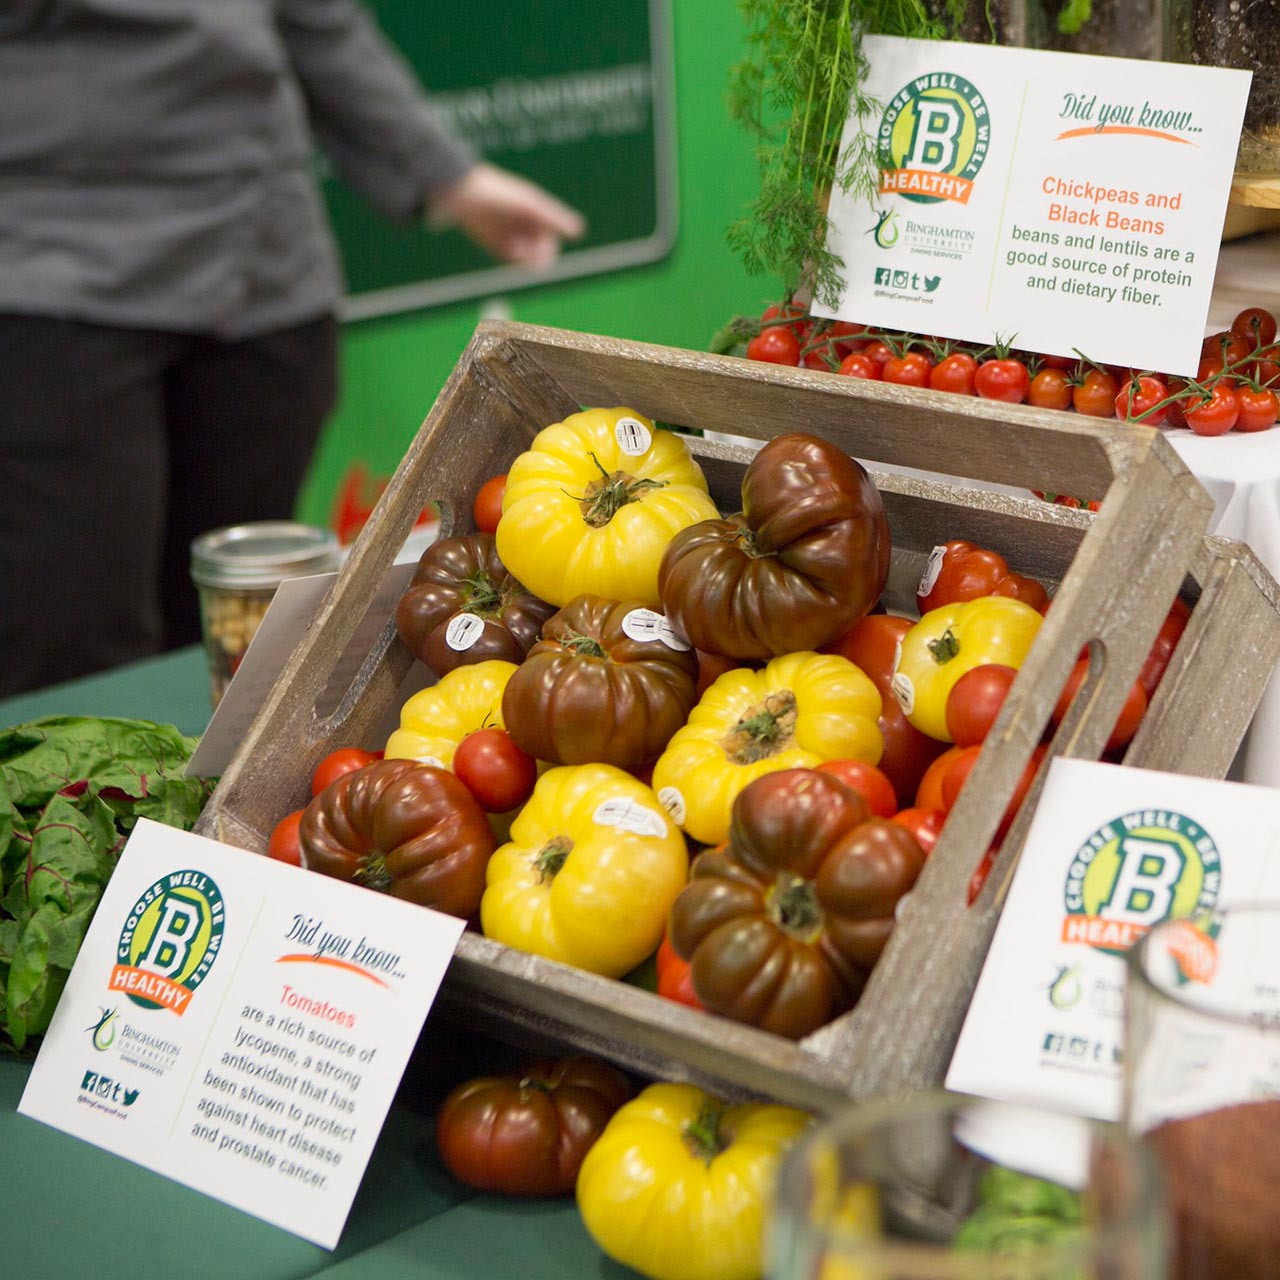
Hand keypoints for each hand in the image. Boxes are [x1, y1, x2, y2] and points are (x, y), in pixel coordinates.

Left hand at [427, 163, 585, 267]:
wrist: (461, 193)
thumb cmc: (498, 194)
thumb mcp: (529, 205)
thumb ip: (554, 218)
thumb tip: (579, 230)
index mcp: (535, 211)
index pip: (551, 240)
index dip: (549, 248)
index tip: (541, 248)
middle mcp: (524, 224)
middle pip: (540, 251)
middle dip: (536, 255)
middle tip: (527, 251)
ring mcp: (509, 234)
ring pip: (526, 257)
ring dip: (524, 258)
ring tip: (514, 247)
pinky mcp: (493, 243)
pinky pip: (509, 259)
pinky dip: (511, 258)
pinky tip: (508, 249)